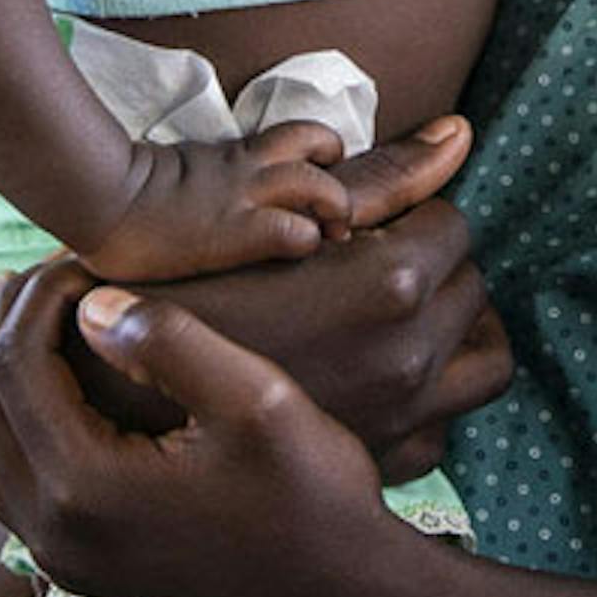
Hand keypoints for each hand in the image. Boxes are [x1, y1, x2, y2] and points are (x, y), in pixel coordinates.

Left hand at [0, 260, 413, 596]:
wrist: (335, 593)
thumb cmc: (313, 492)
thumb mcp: (259, 401)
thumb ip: (170, 343)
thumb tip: (92, 305)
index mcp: (85, 488)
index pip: (13, 363)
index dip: (40, 294)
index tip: (88, 257)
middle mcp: (52, 532)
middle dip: (7, 320)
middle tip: (55, 270)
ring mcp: (56, 556)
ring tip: (37, 309)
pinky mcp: (71, 563)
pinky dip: (2, 415)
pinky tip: (45, 377)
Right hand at [105, 126, 508, 479]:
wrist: (113, 403)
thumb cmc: (183, 291)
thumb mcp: (277, 216)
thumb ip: (381, 174)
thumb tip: (462, 132)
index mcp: (392, 284)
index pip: (450, 224)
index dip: (405, 221)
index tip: (361, 233)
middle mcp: (413, 355)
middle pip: (469, 286)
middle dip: (431, 271)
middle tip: (370, 272)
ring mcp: (406, 416)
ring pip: (483, 358)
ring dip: (453, 332)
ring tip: (402, 321)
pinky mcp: (388, 465)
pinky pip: (446, 424)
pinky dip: (428, 400)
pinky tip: (380, 382)